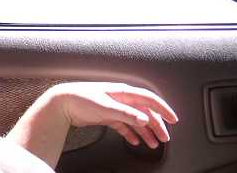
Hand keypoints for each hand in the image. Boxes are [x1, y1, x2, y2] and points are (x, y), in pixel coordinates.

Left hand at [47, 82, 178, 148]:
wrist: (63, 102)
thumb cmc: (82, 99)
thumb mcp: (106, 107)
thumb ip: (126, 113)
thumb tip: (144, 119)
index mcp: (123, 92)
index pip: (149, 99)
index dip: (163, 109)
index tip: (173, 119)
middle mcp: (121, 98)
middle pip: (144, 112)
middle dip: (157, 124)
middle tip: (165, 138)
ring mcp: (114, 107)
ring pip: (136, 120)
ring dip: (146, 132)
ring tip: (153, 143)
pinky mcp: (107, 115)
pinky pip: (124, 125)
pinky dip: (131, 133)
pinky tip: (135, 141)